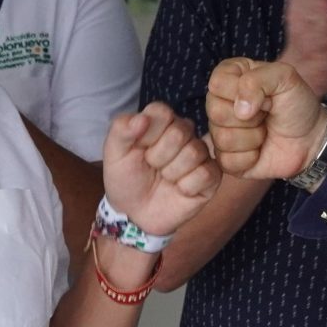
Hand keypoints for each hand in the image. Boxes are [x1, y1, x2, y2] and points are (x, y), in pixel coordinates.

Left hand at [100, 102, 219, 237]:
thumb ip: (121, 129)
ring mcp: (201, 154)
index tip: (139, 150)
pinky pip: (206, 174)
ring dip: (172, 173)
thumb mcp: (114, 153)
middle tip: (152, 168)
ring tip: (164, 179)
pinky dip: (187, 187)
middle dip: (159, 157)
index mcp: (160, 121)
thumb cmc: (126, 179)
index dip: (148, 134)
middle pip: (180, 132)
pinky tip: (179, 190)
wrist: (135, 214)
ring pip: (193, 153)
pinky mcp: (212, 176)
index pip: (162, 112)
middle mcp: (184, 133)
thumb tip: (142, 118)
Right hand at [207, 58, 326, 182]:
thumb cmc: (297, 104)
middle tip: (266, 114)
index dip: (242, 92)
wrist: (311, 138)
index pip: (217, 83)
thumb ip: (258, 79)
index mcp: (229, 77)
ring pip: (223, 138)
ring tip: (265, 131)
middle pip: (216, 112)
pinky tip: (260, 150)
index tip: (265, 96)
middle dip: (250, 117)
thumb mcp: (285, 77)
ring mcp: (220, 132)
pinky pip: (228, 160)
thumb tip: (240, 110)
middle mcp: (219, 103)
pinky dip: (251, 157)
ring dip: (253, 137)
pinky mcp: (226, 159)